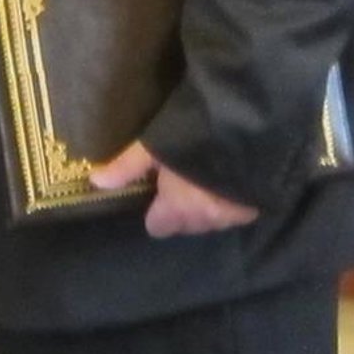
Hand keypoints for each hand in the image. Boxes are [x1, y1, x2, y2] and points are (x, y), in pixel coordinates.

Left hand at [89, 141, 258, 239]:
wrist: (250, 127)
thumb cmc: (195, 135)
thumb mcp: (156, 146)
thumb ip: (127, 167)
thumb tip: (95, 181)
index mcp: (179, 208)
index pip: (160, 227)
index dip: (156, 212)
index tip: (157, 195)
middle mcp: (207, 219)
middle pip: (186, 224)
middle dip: (183, 209)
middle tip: (182, 182)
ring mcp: (234, 215)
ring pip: (212, 218)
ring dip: (209, 205)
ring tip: (207, 179)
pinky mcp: (257, 205)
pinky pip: (237, 211)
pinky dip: (231, 199)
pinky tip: (230, 179)